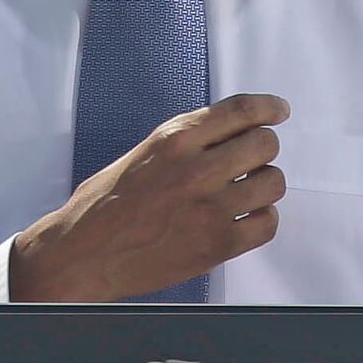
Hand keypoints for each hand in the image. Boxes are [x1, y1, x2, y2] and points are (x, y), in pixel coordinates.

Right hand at [8, 94, 288, 300]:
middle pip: (265, 143)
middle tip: (252, 159)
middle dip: (263, 149)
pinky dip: (263, 219)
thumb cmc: (105, 204)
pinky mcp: (217, 245)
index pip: (241, 110)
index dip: (268, 107)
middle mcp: (196, 168)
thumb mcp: (144, 152)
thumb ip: (188, 140)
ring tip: (245, 192)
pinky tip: (245, 219)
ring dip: (264, 184)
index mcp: (174, 139)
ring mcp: (210, 208)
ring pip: (273, 182)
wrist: (83, 254)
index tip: (279, 111)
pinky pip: (268, 224)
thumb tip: (231, 132)